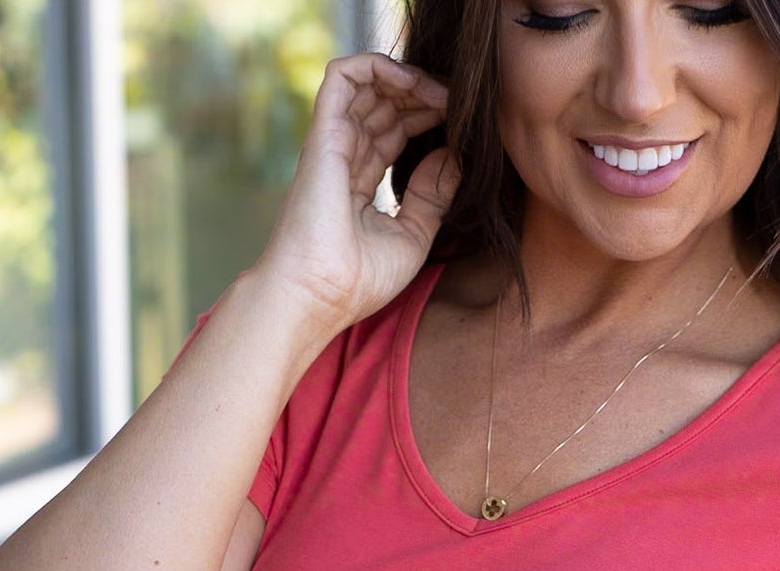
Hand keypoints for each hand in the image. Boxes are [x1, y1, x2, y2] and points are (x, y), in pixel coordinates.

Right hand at [254, 53, 459, 331]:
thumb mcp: (413, 236)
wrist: (321, 295)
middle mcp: (342, 156)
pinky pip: (344, 76)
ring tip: (442, 94)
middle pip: (381, 104)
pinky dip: (378, 66)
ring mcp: (332, 143)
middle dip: (421, 95)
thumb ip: (433, 195)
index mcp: (358, 181)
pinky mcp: (324, 134)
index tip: (458, 123)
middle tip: (457, 104)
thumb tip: (455, 155)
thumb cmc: (359, 281)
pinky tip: (414, 83)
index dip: (424, 118)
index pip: (391, 131)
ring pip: (366, 84)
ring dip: (407, 79)